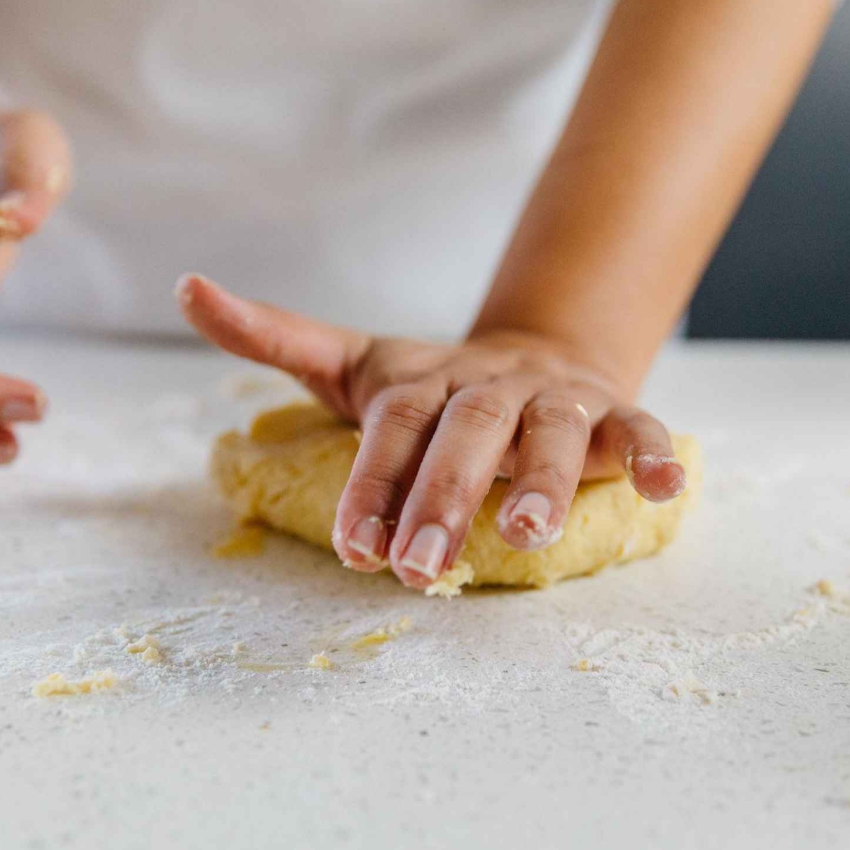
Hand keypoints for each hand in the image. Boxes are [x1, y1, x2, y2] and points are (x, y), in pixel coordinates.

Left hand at [178, 274, 685, 590]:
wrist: (532, 356)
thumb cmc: (432, 388)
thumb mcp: (353, 363)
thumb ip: (274, 335)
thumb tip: (185, 284)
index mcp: (423, 380)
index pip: (391, 426)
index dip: (373, 482)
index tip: (355, 549)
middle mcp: (486, 385)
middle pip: (464, 433)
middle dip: (440, 498)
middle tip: (418, 565)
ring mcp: (552, 398)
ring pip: (548, 432)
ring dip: (540, 479)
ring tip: (525, 532)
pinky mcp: (609, 416)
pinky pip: (639, 428)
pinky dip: (654, 453)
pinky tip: (664, 485)